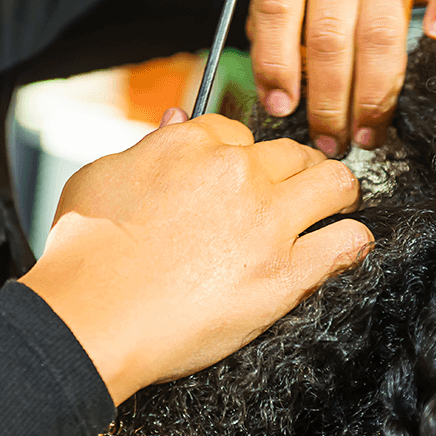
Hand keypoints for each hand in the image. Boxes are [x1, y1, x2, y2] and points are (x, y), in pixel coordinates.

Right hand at [19, 114, 370, 404]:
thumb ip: (146, 145)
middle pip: (293, 152)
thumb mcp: (100, 176)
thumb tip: (173, 118)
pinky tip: (346, 244)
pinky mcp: (285, 274)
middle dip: (294, 169)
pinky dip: (352, 242)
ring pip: (336, 184)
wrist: (92, 318)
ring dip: (337, 193)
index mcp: (192, 143)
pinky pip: (346, 243)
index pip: (238, 132)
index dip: (241, 156)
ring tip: (333, 207)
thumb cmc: (83, 254)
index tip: (240, 177)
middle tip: (292, 190)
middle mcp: (237, 173)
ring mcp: (267, 222)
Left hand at [247, 0, 435, 156]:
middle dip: (330, 99)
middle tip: (331, 140)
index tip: (282, 109)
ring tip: (367, 132)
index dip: (276, 66)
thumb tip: (284, 100)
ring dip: (373, 92)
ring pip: (379, 28)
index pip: (277, 12)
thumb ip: (276, 31)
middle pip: (330, 33)